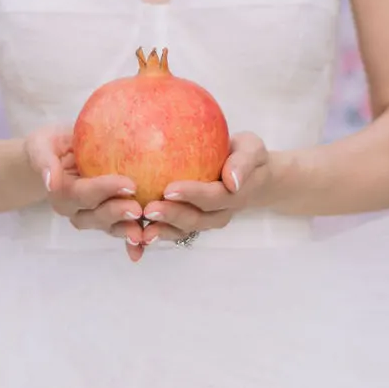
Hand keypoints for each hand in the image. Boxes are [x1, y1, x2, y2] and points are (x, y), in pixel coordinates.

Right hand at [22, 127, 145, 260]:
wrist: (54, 155)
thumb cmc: (49, 146)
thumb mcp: (41, 146)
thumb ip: (44, 161)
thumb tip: (49, 181)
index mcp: (60, 193)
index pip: (83, 193)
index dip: (105, 190)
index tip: (129, 184)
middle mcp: (74, 210)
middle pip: (96, 216)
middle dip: (118, 213)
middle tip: (138, 208)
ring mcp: (89, 215)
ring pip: (108, 227)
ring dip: (127, 230)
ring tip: (145, 231)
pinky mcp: (104, 216)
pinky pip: (118, 228)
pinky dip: (131, 239)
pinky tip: (145, 244)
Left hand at [139, 133, 270, 247]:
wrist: (253, 175)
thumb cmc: (248, 155)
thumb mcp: (253, 150)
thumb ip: (244, 163)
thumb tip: (233, 180)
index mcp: (234, 195)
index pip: (212, 197)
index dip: (191, 195)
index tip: (169, 189)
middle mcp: (219, 213)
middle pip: (195, 219)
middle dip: (171, 216)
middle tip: (148, 209)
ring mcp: (205, 220)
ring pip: (183, 230)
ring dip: (162, 231)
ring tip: (139, 230)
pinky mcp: (192, 220)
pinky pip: (175, 231)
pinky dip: (157, 235)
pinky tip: (135, 237)